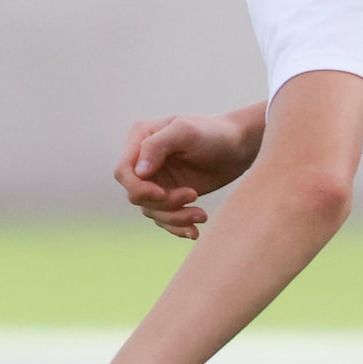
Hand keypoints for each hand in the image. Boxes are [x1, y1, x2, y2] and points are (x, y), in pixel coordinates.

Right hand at [116, 109, 262, 239]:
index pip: (123, 172)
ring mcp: (156, 180)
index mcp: (140, 139)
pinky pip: (164, 219)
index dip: (139, 188)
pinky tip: (195, 231)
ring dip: (176, 218)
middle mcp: (143, 161)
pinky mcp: (171, 196)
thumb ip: (158, 146)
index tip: (162, 193)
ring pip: (151, 211)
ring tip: (202, 215)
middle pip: (136, 195)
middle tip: (193, 195)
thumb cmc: (214, 132)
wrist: (239, 146)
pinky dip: (178, 228)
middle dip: (164, 203)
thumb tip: (139, 172)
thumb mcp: (186, 131)